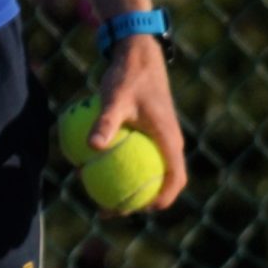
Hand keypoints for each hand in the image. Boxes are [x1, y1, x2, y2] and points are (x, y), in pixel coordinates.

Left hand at [92, 36, 188, 211]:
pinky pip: (139, 158)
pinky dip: (123, 167)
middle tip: (112, 210)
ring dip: (130, 186)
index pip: (176, 178)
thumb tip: (91, 147)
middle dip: (140, 200)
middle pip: (162, 181)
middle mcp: (169, 142)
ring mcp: (160, 139)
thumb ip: (104, 123)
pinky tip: (94, 168)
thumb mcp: (114, 99)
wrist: (138, 56)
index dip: (163, 199)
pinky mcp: (150, 133)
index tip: (141, 210)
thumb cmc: (128, 77)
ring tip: (100, 196)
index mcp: (170, 139)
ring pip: (151, 171)